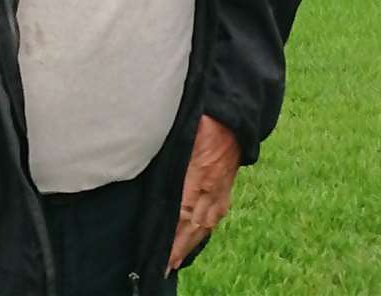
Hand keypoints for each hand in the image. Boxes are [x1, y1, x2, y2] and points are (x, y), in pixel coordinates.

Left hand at [165, 115, 240, 275]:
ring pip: (207, 222)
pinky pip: (218, 213)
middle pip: (195, 225)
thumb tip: (143, 157)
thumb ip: (170, 152)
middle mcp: (213, 186)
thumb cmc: (207, 117)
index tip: (161, 254)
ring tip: (178, 259)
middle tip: (164, 267)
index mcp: (201, 174)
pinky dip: (207, 229)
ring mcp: (223, 187)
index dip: (173, 236)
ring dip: (192, 242)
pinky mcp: (228, 185)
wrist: (237, 113)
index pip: (183, 213)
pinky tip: (199, 236)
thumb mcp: (185, 132)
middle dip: (180, 248)